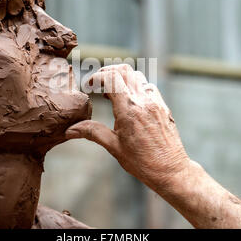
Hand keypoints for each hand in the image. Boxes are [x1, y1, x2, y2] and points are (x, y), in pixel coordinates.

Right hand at [65, 64, 188, 191]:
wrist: (170, 170)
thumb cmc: (141, 162)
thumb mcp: (113, 146)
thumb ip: (92, 132)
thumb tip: (70, 130)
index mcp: (128, 110)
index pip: (110, 77)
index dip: (96, 77)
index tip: (89, 86)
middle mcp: (143, 101)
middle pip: (123, 70)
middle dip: (107, 72)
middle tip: (98, 84)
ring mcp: (155, 101)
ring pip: (137, 76)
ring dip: (122, 78)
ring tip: (112, 93)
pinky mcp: (163, 106)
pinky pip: (148, 86)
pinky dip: (135, 86)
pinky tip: (129, 101)